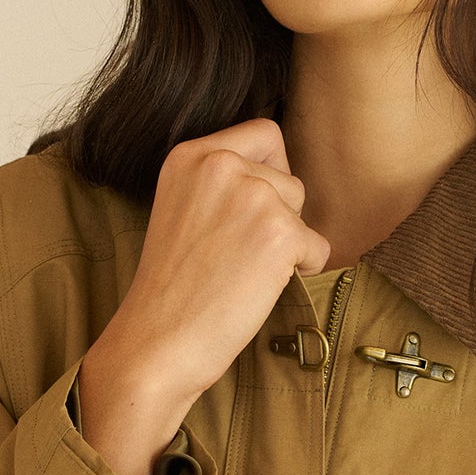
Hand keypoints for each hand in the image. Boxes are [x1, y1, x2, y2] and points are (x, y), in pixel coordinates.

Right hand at [91, 117, 333, 411]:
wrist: (157, 341)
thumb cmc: (170, 289)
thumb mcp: (181, 209)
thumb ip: (221, 183)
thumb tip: (280, 178)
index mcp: (190, 154)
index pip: (264, 133)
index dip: (272, 173)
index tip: (253, 210)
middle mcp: (221, 164)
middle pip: (288, 178)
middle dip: (277, 216)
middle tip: (237, 255)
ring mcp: (253, 195)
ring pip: (302, 212)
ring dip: (286, 244)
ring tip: (242, 272)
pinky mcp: (281, 233)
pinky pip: (318, 247)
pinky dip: (300, 272)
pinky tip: (258, 289)